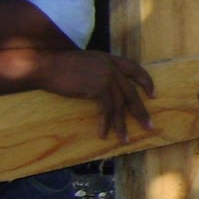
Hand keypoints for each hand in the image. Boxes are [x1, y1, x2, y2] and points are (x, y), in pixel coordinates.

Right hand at [38, 51, 154, 141]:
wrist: (45, 64)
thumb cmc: (59, 67)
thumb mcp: (85, 65)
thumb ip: (99, 72)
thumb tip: (106, 90)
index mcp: (109, 59)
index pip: (134, 68)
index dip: (145, 81)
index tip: (153, 94)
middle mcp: (111, 66)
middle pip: (131, 92)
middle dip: (140, 111)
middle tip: (149, 126)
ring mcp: (106, 76)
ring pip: (119, 105)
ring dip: (121, 124)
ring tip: (125, 139)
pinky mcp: (98, 87)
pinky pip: (106, 110)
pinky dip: (105, 123)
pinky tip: (103, 134)